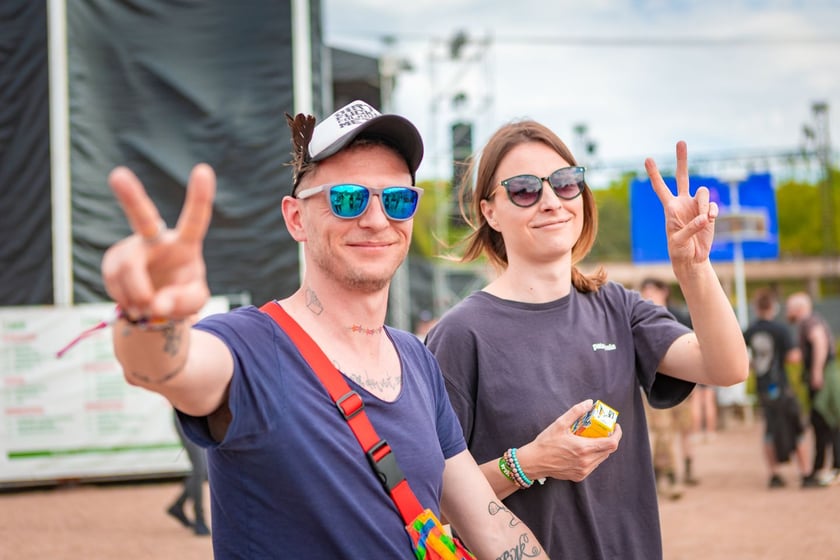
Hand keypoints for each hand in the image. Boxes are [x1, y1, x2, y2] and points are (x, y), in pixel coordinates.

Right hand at [102, 164, 215, 319]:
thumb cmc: (182, 294)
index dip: (200, 196)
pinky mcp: (113, 260)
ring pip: (127, 269)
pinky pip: (114, 282)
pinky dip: (125, 299)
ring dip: (137, 296)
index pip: (195, 219)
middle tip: (117, 175)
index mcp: (185, 243)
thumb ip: (182, 303)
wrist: (157, 303)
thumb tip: (156, 305)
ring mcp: (132, 248)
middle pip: (141, 216)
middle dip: (129, 195)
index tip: (204, 170)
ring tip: (147, 308)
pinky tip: (134, 303)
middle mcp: (156, 239)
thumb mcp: (193, 301)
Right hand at [522, 399, 621, 482]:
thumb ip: (576, 412)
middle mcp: (586, 461)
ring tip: (592, 438)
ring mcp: (583, 470)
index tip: (615, 426)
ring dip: (601, 448)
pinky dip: (593, 456)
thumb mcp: (560, 423)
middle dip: (609, 439)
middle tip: (603, 430)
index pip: (612, 443)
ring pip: (601, 458)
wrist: (534, 462)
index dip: (617, 434)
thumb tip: (589, 402)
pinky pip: (593, 465)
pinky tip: (584, 449)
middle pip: (609, 451)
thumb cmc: (546, 442)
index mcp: (583, 448)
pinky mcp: (579, 476)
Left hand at [645, 141, 718, 267]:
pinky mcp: (709, 212)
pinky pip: (713, 206)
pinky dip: (713, 211)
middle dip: (682, 160)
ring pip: (703, 192)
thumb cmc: (679, 250)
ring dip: (705, 204)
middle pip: (682, 177)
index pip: (660, 188)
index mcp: (670, 208)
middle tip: (681, 142)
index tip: (647, 159)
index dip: (654, 174)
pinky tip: (710, 220)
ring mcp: (696, 206)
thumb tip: (705, 217)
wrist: (692, 258)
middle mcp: (682, 202)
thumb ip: (690, 229)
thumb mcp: (679, 241)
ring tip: (705, 219)